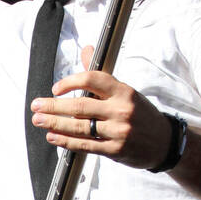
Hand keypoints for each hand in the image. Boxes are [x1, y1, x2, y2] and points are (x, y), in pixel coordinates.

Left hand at [30, 45, 170, 169]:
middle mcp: (121, 110)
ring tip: (39, 120)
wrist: (164, 142)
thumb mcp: (125, 91)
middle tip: (36, 105)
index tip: (55, 88)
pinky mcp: (115, 150)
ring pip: (80, 127)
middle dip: (54, 106)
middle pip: (80, 106)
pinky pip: (85, 145)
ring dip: (55, 123)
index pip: (93, 79)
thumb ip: (101, 74)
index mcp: (123, 91)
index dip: (71, 82)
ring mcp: (118, 131)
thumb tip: (86, 48)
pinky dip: (66, 141)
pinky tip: (53, 136)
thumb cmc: (140, 113)